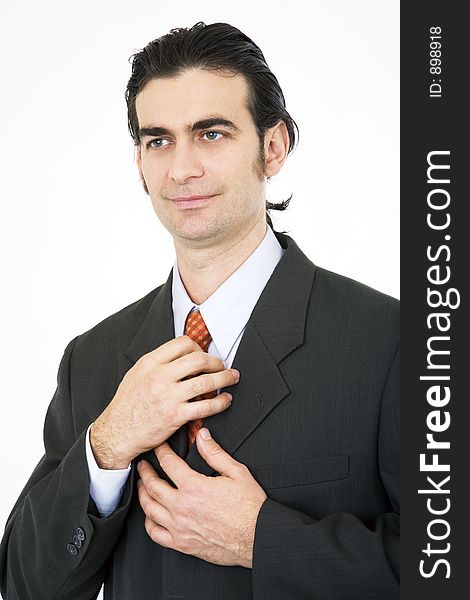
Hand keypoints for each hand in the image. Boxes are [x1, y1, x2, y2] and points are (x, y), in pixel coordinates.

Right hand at [90, 336, 238, 467]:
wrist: (117, 432)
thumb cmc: (126, 405)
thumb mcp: (136, 374)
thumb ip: (157, 363)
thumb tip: (181, 356)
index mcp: (150, 363)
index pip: (182, 343)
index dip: (198, 347)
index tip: (204, 354)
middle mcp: (159, 376)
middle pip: (198, 359)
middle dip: (216, 361)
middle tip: (222, 366)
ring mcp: (168, 396)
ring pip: (205, 381)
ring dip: (224, 378)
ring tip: (232, 378)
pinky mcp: (175, 416)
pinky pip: (206, 406)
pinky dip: (221, 402)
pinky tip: (226, 400)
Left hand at [137, 428, 266, 567]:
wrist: (257, 537)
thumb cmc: (250, 507)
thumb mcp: (236, 472)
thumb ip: (215, 453)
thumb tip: (202, 437)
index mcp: (194, 487)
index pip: (168, 463)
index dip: (161, 451)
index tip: (158, 447)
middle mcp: (182, 507)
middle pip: (153, 485)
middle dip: (145, 471)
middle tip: (143, 464)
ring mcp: (179, 527)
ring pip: (150, 508)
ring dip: (142, 494)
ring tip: (142, 486)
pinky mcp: (182, 544)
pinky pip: (155, 533)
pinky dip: (148, 522)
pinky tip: (151, 515)